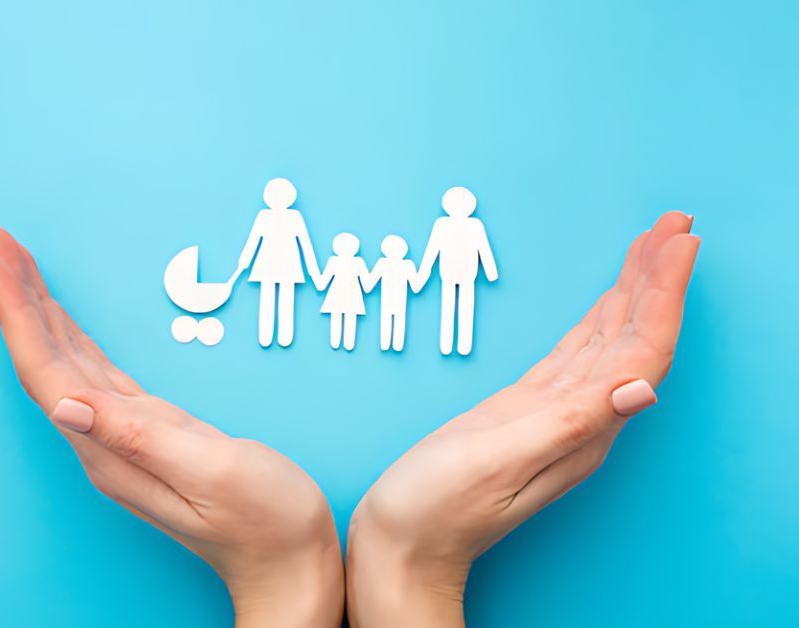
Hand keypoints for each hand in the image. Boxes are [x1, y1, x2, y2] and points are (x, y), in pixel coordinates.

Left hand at [0, 228, 343, 627]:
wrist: (288, 562)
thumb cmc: (264, 520)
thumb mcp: (213, 471)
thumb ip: (140, 437)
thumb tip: (65, 405)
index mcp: (113, 449)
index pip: (47, 371)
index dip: (17, 314)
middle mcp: (106, 442)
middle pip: (45, 359)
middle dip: (17, 297)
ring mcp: (124, 437)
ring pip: (66, 361)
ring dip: (38, 310)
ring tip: (13, 263)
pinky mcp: (148, 431)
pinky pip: (94, 371)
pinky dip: (72, 335)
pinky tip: (60, 317)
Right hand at [346, 212, 699, 626]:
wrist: (402, 544)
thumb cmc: (437, 509)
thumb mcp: (498, 460)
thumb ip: (568, 423)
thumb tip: (641, 390)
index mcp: (582, 430)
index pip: (641, 351)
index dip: (663, 295)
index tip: (678, 243)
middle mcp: (579, 421)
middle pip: (634, 338)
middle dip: (657, 278)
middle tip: (675, 222)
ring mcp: (553, 415)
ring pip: (607, 341)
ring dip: (633, 291)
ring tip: (653, 244)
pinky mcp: (525, 411)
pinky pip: (575, 354)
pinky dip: (596, 320)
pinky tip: (607, 300)